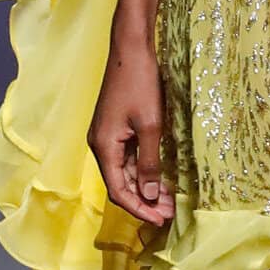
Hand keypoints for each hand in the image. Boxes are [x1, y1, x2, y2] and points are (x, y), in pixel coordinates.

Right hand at [88, 41, 174, 227]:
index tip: (160, 221)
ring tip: (168, 201)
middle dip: (144, 202)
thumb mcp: (150, 125)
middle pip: (120, 184)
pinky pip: (128, 158)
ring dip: (145, 188)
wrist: (131, 49)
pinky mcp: (116, 129)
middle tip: (169, 214)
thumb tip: (148, 196)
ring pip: (125, 173)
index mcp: (103, 147)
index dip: (138, 209)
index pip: (118, 191)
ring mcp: (107, 136)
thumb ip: (149, 163)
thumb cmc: (140, 83)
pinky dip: (143, 171)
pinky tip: (161, 179)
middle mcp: (100, 145)